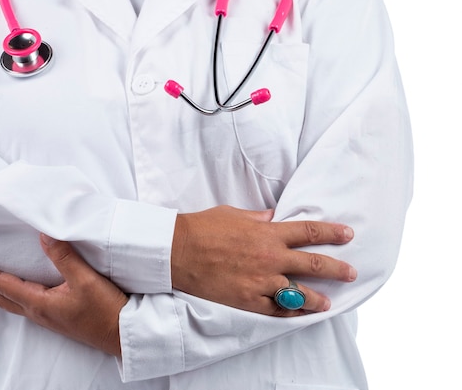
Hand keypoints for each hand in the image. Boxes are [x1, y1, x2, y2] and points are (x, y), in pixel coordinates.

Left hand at [0, 234, 128, 355]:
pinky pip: (20, 304)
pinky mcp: (54, 316)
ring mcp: (45, 316)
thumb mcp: (85, 280)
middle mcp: (36, 311)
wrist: (121, 335)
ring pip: (6, 302)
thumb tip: (44, 234)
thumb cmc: (105, 310)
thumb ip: (64, 257)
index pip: (2, 284)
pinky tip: (9, 292)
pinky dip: (4, 295)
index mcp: (39, 303)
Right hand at [171, 206, 356, 315]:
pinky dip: (289, 311)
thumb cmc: (202, 228)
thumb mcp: (232, 214)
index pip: (309, 231)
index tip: (347, 234)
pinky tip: (297, 313)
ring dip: (317, 298)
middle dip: (337, 268)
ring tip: (328, 303)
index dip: (332, 232)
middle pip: (314, 264)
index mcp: (268, 233)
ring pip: (299, 293)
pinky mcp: (247, 299)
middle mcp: (270, 257)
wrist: (177, 250)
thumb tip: (273, 217)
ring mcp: (260, 281)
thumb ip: (258, 218)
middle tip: (351, 272)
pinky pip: (275, 309)